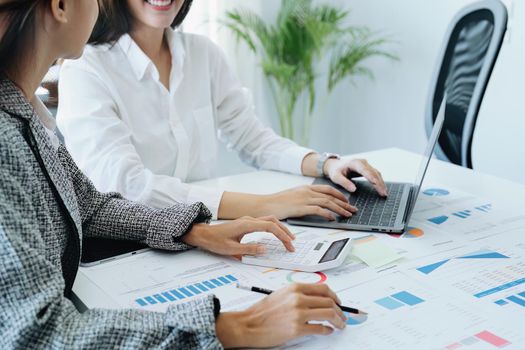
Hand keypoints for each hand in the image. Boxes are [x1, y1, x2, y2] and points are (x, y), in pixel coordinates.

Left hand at [182, 216, 294, 255]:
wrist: (204, 235)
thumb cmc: (215, 241)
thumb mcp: (232, 249)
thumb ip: (249, 250)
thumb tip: (264, 250)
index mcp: (246, 225)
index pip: (270, 227)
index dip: (281, 235)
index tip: (288, 244)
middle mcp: (248, 220)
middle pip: (272, 221)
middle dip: (284, 231)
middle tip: (292, 243)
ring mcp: (247, 220)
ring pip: (269, 220)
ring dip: (279, 228)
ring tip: (287, 238)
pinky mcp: (246, 223)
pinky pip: (263, 223)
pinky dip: (272, 228)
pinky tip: (275, 235)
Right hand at [216, 283, 345, 347]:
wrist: (248, 324)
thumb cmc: (262, 311)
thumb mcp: (281, 294)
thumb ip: (299, 294)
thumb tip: (317, 299)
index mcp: (295, 288)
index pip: (324, 289)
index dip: (335, 297)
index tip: (338, 302)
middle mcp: (298, 298)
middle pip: (329, 301)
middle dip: (340, 310)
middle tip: (342, 316)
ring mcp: (298, 313)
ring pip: (328, 314)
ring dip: (338, 320)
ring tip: (340, 324)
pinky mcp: (297, 329)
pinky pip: (320, 329)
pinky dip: (328, 330)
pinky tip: (328, 331)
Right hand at [264, 185, 356, 220]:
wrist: (264, 204)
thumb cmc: (276, 203)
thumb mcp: (292, 197)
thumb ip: (303, 198)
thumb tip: (313, 205)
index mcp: (305, 188)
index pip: (327, 189)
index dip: (339, 194)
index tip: (346, 201)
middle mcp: (307, 191)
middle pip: (331, 196)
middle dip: (344, 203)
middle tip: (353, 209)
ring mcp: (304, 198)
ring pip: (328, 202)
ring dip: (340, 209)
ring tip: (348, 215)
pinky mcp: (301, 207)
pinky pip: (319, 210)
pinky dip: (328, 214)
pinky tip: (333, 219)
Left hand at [324, 158, 387, 196]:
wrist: (335, 165)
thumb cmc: (335, 171)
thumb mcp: (336, 177)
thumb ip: (344, 183)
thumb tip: (354, 189)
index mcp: (355, 163)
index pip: (365, 170)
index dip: (371, 177)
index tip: (376, 184)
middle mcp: (362, 162)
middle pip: (373, 173)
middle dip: (379, 183)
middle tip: (383, 193)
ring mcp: (366, 165)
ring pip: (377, 174)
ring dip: (381, 183)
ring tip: (384, 193)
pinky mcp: (368, 169)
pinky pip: (376, 175)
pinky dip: (379, 182)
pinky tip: (382, 189)